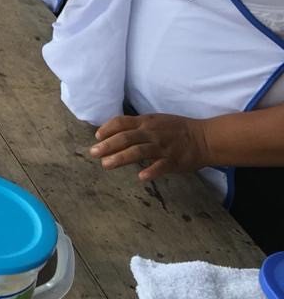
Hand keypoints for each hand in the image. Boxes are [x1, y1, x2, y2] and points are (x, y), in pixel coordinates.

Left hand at [90, 114, 210, 181]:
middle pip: (125, 137)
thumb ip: (138, 126)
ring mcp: (162, 147)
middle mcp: (152, 133)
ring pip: (138, 151)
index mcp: (146, 122)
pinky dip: (151, 171)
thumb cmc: (177, 129)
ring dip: (120, 158)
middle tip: (93, 153)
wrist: (205, 137)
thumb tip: (116, 131)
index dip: (107, 129)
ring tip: (106, 165)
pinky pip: (161, 166)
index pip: (122, 122)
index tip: (97, 137)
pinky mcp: (173, 160)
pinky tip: (141, 177)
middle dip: (107, 145)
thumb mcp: (156, 121)